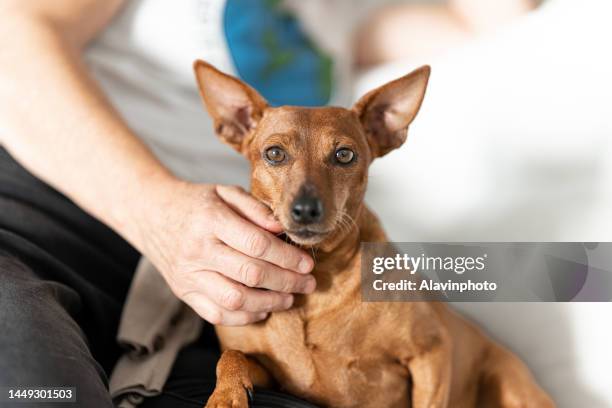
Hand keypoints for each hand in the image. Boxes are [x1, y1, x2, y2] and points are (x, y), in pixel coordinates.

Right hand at [135, 181, 314, 325]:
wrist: (151, 215)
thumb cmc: (196, 202)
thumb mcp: (224, 192)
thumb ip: (255, 208)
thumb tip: (282, 229)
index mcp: (209, 220)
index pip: (257, 245)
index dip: (287, 257)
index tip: (307, 263)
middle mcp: (197, 250)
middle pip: (251, 274)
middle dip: (287, 281)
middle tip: (308, 283)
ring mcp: (188, 275)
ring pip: (235, 299)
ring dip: (270, 303)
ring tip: (290, 298)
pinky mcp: (184, 293)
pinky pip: (218, 314)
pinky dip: (246, 316)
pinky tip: (264, 309)